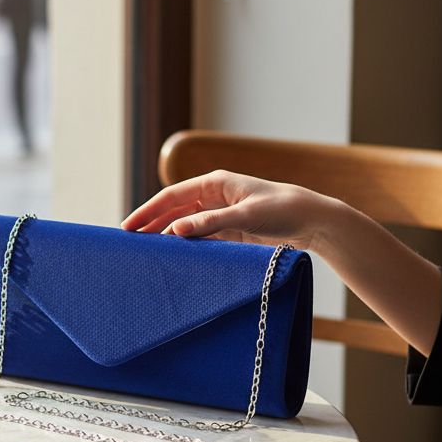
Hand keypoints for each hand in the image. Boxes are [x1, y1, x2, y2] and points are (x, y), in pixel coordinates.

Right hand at [121, 170, 330, 249]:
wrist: (314, 221)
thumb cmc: (284, 210)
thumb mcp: (246, 216)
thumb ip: (210, 223)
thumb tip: (175, 230)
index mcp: (215, 183)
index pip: (171, 196)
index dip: (147, 211)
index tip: (128, 227)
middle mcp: (215, 196)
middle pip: (174, 210)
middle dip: (151, 223)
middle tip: (128, 242)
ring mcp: (222, 213)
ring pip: (185, 225)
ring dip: (167, 236)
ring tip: (146, 252)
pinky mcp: (231, 230)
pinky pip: (201, 238)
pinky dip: (186, 246)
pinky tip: (175, 258)